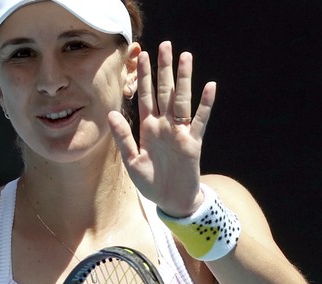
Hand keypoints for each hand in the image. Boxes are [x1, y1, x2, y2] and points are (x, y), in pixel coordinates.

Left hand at [108, 41, 215, 216]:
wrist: (171, 201)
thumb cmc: (150, 182)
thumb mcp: (132, 161)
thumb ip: (123, 137)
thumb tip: (111, 112)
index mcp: (147, 128)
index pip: (145, 96)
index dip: (144, 76)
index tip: (142, 56)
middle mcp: (164, 125)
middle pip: (164, 91)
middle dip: (164, 69)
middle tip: (164, 45)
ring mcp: (179, 131)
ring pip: (182, 99)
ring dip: (184, 79)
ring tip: (186, 57)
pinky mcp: (193, 142)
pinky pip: (200, 120)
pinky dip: (205, 104)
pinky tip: (210, 87)